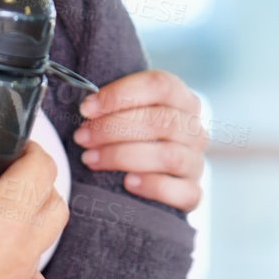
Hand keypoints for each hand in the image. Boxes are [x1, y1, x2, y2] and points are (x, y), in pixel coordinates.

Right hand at [0, 107, 67, 278]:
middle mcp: (21, 252)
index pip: (43, 168)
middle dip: (37, 185)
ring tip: (3, 221)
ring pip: (47, 250)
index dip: (32, 149)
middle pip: (54, 205)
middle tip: (7, 176)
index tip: (15, 145)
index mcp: (6, 215)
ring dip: (34, 230)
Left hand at [72, 68, 206, 211]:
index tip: (87, 108)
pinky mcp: (193, 193)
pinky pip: (182, 192)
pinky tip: (128, 183)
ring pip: (169, 156)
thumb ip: (114, 105)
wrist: (152, 178)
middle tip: (82, 136)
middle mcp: (194, 129)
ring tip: (91, 159)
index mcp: (182, 99)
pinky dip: (153, 186)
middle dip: (113, 128)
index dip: (120, 94)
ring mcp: (196, 162)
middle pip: (161, 120)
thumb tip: (85, 106)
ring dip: (122, 156)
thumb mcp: (127, 114)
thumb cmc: (132, 138)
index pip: (160, 85)